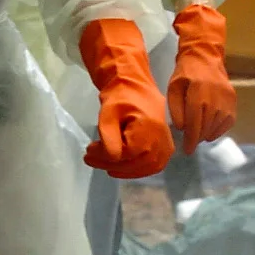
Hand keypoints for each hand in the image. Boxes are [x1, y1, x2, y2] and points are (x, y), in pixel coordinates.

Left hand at [80, 19, 174, 178]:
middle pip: (134, 164)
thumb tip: (111, 159)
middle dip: (110, 164)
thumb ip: (109, 138)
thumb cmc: (121, 96)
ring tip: (103, 162)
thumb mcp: (108, 114)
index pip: (125, 155)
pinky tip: (120, 165)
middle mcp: (162, 142)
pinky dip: (134, 169)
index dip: (104, 157)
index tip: (88, 152)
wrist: (137, 86)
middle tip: (91, 159)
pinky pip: (150, 166)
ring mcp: (166, 147)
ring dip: (121, 169)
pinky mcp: (166, 149)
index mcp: (150, 131)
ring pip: (142, 168)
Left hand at [166, 4, 235, 154]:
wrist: (205, 57)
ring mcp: (227, 99)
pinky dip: (219, 129)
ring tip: (199, 132)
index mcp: (198, 93)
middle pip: (206, 127)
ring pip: (217, 126)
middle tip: (190, 142)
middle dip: (197, 138)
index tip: (187, 151)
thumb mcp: (174, 88)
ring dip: (207, 134)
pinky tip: (210, 128)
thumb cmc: (185, 74)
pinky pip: (228, 122)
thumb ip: (176, 109)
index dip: (190, 140)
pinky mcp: (233, 100)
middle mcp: (215, 97)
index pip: (194, 123)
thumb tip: (183, 128)